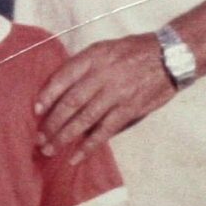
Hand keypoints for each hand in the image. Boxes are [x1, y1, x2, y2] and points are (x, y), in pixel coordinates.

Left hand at [36, 33, 176, 161]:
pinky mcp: (129, 110)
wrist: (171, 56)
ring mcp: (116, 94)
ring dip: (64, 137)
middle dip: (52, 122)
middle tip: (38, 138)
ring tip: (49, 149)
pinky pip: (105, 131)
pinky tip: (76, 157)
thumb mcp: (105, 48)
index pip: (63, 77)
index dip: (47, 95)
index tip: (35, 111)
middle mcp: (103, 75)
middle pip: (70, 102)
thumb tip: (57, 88)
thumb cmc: (133, 51)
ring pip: (84, 119)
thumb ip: (83, 65)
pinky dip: (89, 146)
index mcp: (94, 57)